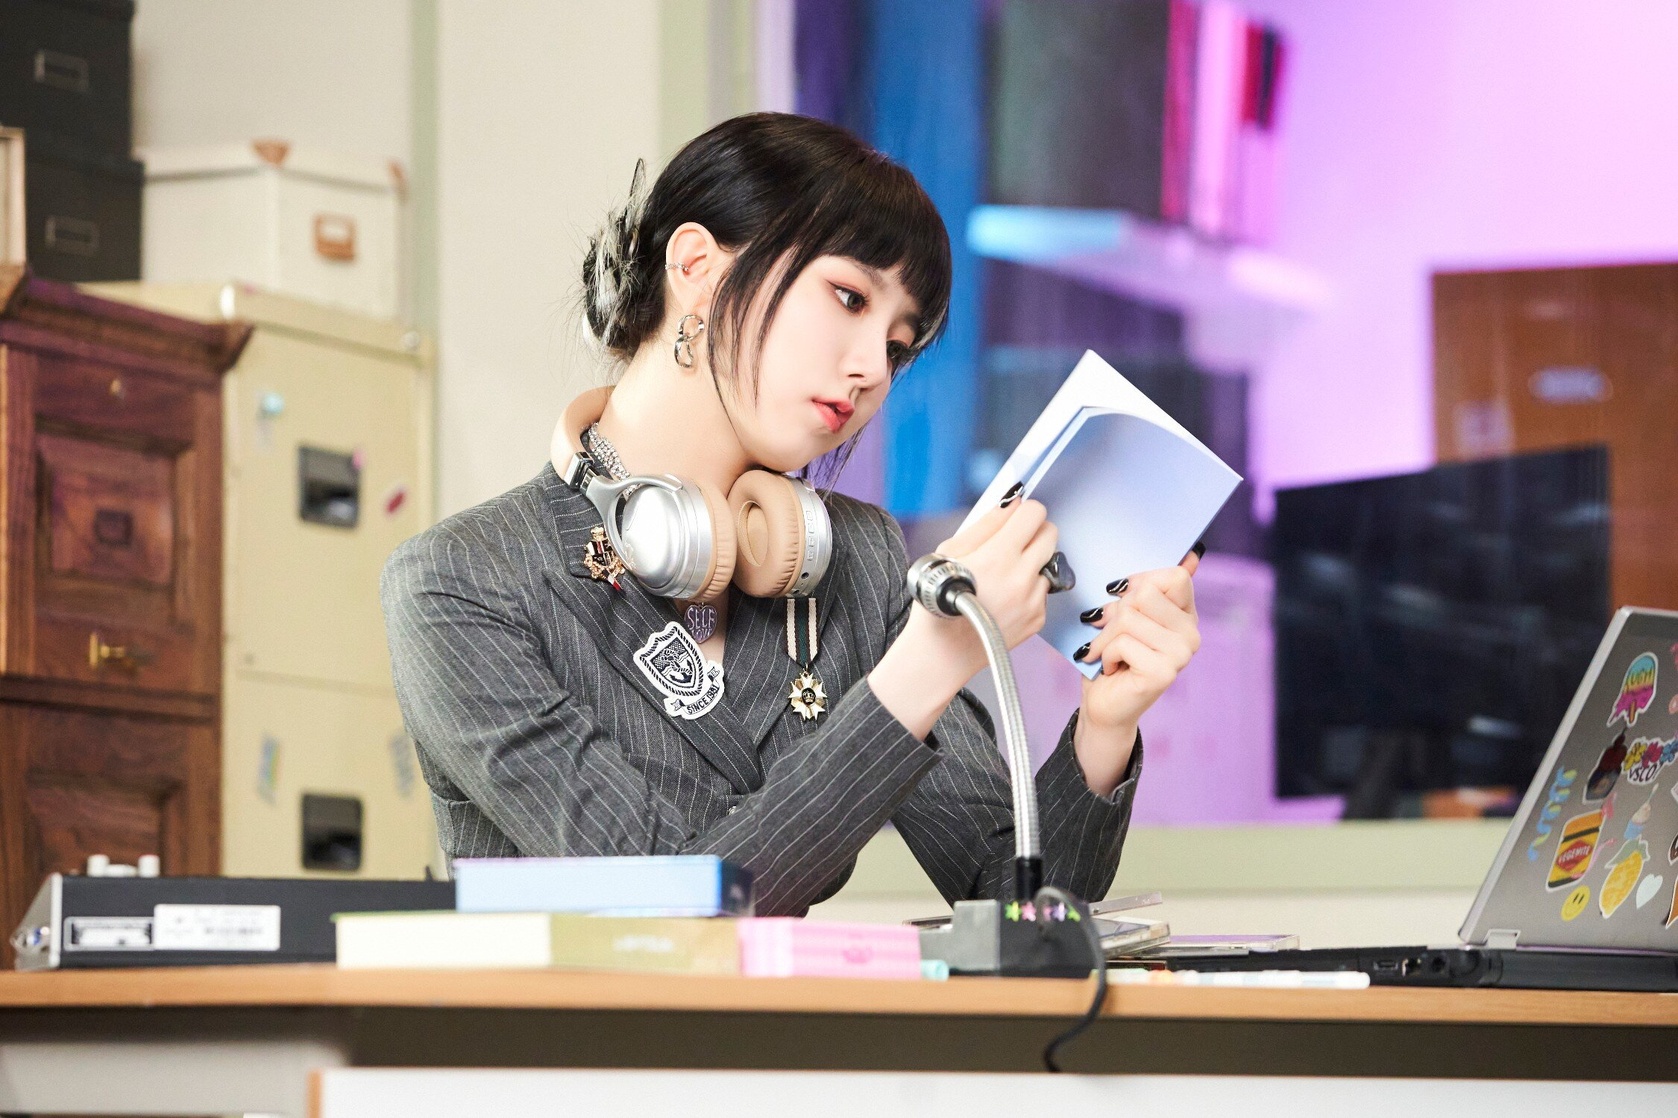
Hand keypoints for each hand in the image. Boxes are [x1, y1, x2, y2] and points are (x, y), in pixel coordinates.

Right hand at [914, 499, 1059, 679]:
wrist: (941, 650)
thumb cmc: (938, 598)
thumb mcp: (950, 551)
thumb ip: (986, 524)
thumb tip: (1012, 503)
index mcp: (999, 556)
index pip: (1034, 513)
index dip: (1024, 510)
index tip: (1015, 517)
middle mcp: (1022, 578)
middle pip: (1051, 533)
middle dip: (1034, 531)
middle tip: (1014, 540)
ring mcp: (1033, 600)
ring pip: (1049, 562)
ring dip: (1032, 562)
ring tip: (1003, 575)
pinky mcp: (1038, 619)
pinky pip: (1044, 590)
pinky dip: (1029, 588)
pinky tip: (1004, 598)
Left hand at [1071, 551, 1202, 793]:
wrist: (1103, 704)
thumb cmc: (1112, 655)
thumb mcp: (1126, 614)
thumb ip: (1150, 586)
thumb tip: (1192, 555)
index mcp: (1186, 614)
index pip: (1174, 575)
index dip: (1139, 582)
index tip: (1122, 599)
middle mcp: (1191, 634)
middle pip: (1145, 594)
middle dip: (1114, 612)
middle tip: (1107, 631)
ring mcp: (1181, 654)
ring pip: (1129, 618)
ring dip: (1104, 636)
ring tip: (1106, 652)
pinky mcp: (1164, 672)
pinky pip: (1122, 642)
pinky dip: (1105, 654)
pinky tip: (1110, 668)